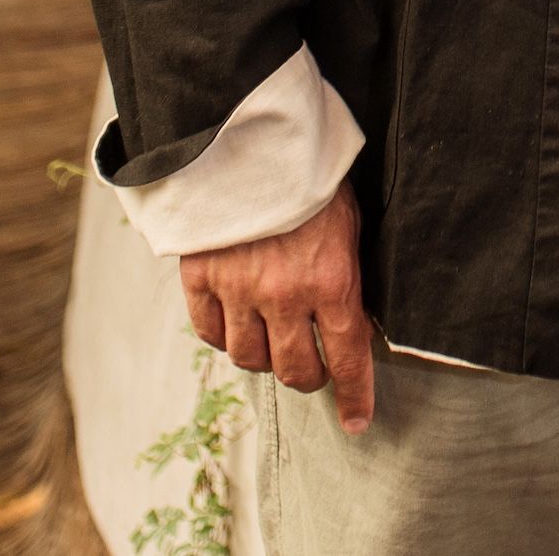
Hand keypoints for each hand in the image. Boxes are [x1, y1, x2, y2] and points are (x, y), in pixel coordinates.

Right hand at [179, 180, 374, 434]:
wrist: (251, 136)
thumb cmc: (310, 176)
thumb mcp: (348, 220)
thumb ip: (345, 272)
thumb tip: (352, 319)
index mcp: (331, 280)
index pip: (348, 357)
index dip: (355, 396)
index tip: (356, 421)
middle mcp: (285, 295)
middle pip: (296, 371)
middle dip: (310, 376)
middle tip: (314, 365)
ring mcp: (240, 290)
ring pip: (251, 359)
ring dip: (266, 357)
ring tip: (273, 338)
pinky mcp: (202, 278)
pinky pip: (211, 333)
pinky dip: (225, 336)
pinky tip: (237, 322)